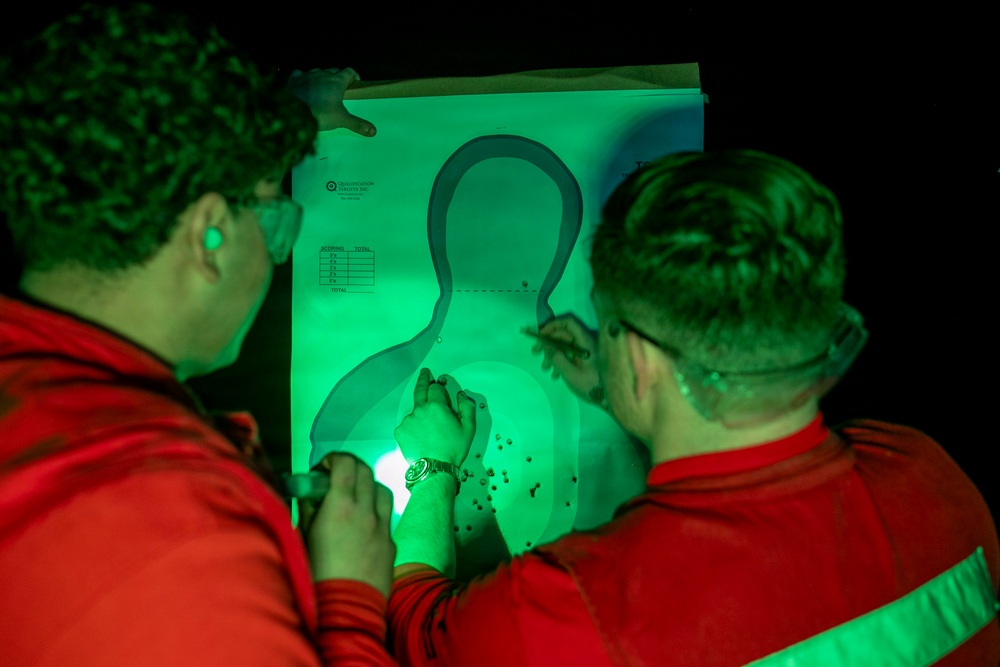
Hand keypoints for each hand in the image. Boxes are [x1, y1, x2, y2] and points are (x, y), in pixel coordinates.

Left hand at [287, 67, 375, 135]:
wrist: (291, 112)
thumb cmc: (319, 113)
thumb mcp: (340, 120)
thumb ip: (357, 124)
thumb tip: (373, 131)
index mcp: (336, 82)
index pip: (349, 72)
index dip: (353, 76)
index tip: (355, 83)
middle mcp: (322, 75)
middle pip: (334, 71)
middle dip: (338, 77)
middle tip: (339, 89)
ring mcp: (307, 76)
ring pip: (317, 71)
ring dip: (321, 77)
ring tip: (322, 87)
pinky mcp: (293, 80)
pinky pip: (299, 74)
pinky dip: (302, 77)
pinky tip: (302, 83)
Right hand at [301, 454, 394, 596]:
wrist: (345, 610)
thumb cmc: (316, 575)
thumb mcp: (303, 538)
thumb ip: (308, 510)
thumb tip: (309, 493)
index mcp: (340, 506)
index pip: (345, 464)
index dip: (333, 459)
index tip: (323, 468)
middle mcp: (366, 511)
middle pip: (366, 472)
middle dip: (350, 467)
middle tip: (336, 477)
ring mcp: (383, 527)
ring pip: (382, 490)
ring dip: (367, 486)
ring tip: (353, 497)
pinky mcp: (391, 543)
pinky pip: (386, 517)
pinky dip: (375, 511)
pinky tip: (363, 524)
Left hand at [394, 368, 476, 465]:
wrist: (435, 468)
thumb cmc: (454, 448)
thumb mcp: (468, 428)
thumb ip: (467, 407)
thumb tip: (461, 395)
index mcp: (436, 406)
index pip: (435, 387)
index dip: (439, 388)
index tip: (439, 385)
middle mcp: (419, 409)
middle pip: (420, 389)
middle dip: (423, 379)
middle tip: (425, 372)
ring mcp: (407, 420)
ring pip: (415, 411)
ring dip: (421, 413)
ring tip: (429, 430)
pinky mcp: (400, 431)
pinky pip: (408, 424)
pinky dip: (414, 427)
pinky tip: (421, 438)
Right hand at [532, 315, 603, 403]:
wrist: (609, 399)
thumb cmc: (591, 385)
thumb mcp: (571, 374)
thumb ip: (557, 358)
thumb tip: (546, 346)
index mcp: (586, 342)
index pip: (569, 323)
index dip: (553, 325)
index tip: (540, 335)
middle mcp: (586, 342)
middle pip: (564, 334)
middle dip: (548, 342)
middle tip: (534, 352)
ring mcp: (586, 351)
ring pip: (565, 345)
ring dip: (552, 354)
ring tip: (544, 368)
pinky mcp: (585, 359)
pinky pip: (570, 354)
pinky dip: (560, 361)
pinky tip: (555, 375)